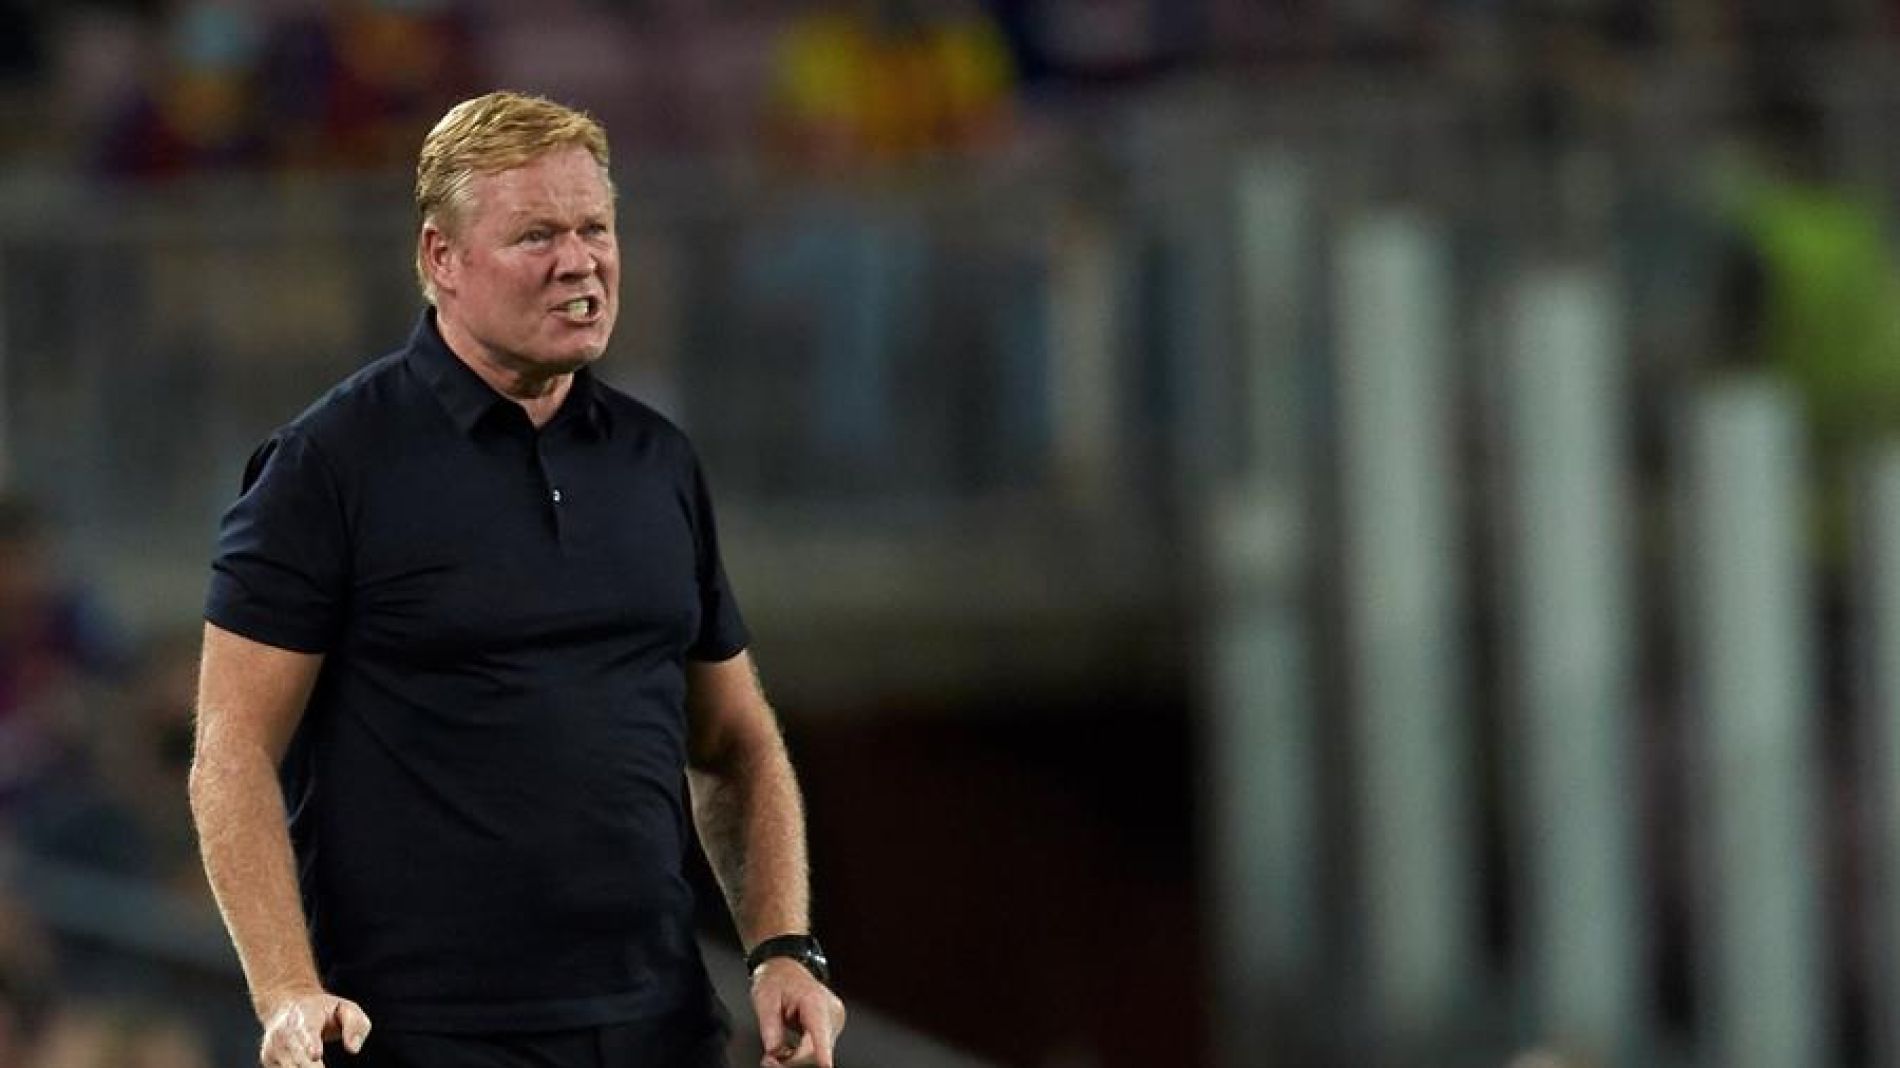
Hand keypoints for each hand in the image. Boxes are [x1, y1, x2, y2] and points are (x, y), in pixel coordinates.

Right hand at [256, 987, 371, 1066]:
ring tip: (319, 1065)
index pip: (307, 1032)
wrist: (287, 1005)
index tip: (315, 1055)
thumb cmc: (324, 1011)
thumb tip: (353, 1049)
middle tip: (323, 1067)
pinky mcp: (268, 1061)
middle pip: (298, 1058)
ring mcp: (273, 1048)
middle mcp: (285, 1033)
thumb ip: (355, 1025)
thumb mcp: (346, 1008)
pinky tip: (310, 1066)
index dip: (311, 1044)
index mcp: (305, 1017)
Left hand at [751, 958, 846, 1066]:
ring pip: (817, 1052)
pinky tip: (787, 1049)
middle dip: (791, 1060)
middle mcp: (830, 1012)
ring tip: (774, 1053)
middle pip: (815, 1049)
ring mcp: (833, 1021)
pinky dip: (800, 1053)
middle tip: (767, 1061)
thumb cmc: (777, 979)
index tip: (826, 1066)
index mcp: (814, 1001)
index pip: (820, 1032)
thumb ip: (769, 1027)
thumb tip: (774, 1051)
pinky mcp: (831, 1028)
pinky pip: (817, 1048)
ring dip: (795, 1058)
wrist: (786, 969)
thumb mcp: (764, 999)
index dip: (823, 1053)